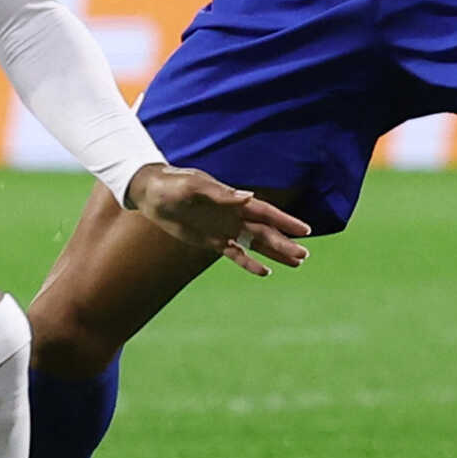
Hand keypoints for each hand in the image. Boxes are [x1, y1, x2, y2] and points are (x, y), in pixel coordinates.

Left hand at [123, 164, 311, 276]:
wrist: (150, 193)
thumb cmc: (172, 185)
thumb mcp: (193, 187)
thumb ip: (220, 194)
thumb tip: (248, 197)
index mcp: (232, 200)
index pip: (265, 212)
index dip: (285, 221)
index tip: (305, 230)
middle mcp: (232, 215)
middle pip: (265, 232)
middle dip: (284, 243)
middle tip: (304, 255)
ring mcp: (223, 229)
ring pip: (255, 244)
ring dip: (275, 253)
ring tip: (296, 263)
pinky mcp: (211, 240)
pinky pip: (235, 254)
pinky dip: (250, 263)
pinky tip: (265, 272)